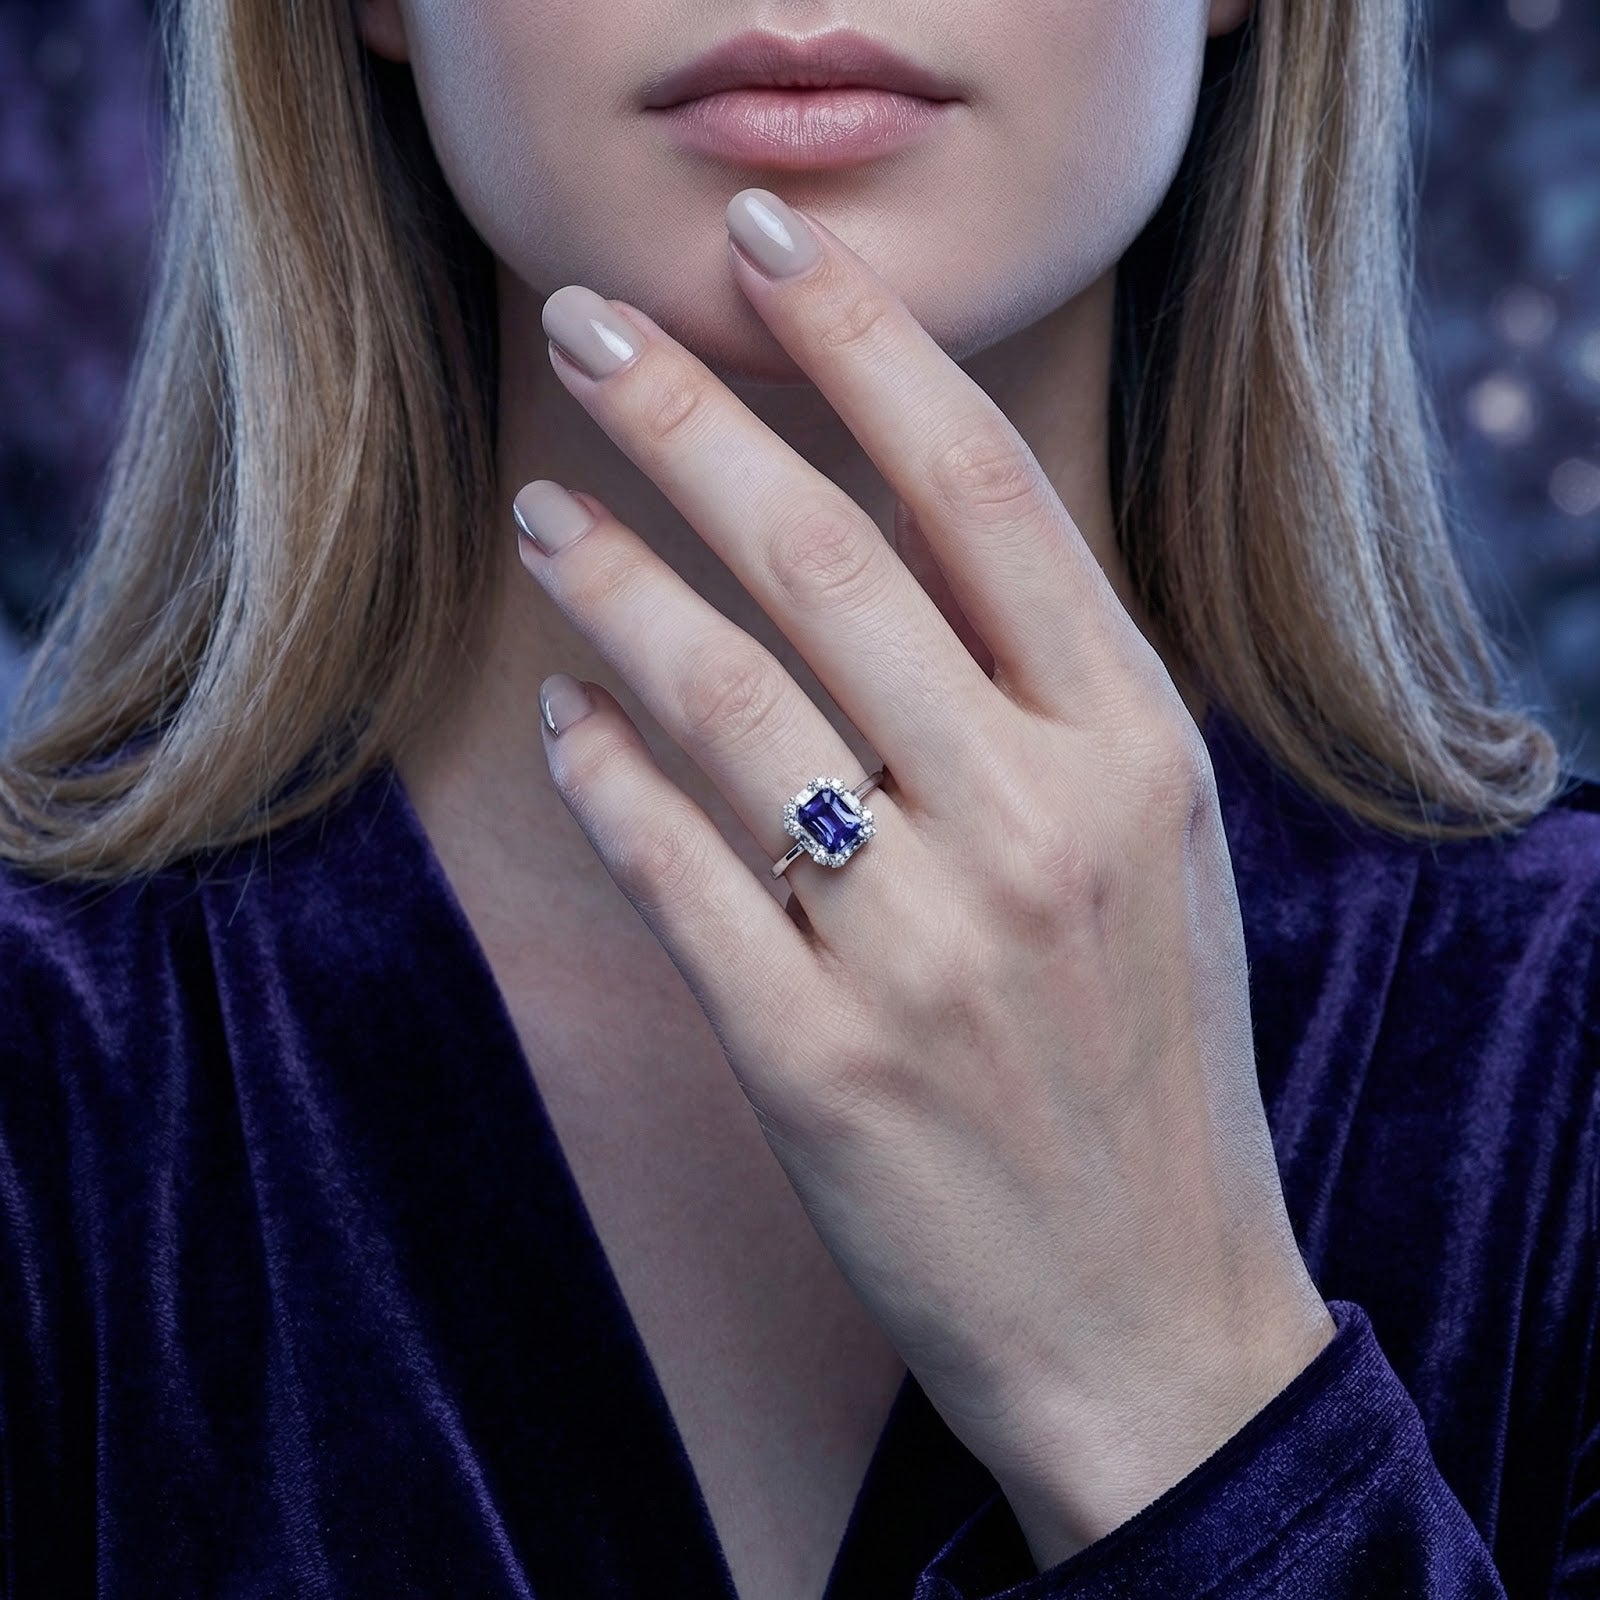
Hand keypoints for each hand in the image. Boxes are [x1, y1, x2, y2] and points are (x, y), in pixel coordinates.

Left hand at [513, 187, 1334, 1568]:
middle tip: (591, 332)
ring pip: (724, 701)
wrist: (1153, 1314)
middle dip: (688, 416)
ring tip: (547, 514)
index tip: (764, 248)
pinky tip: (567, 715)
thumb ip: (1047, 688)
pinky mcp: (817, 1062)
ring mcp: (925, 947)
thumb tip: (885, 529)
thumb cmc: (1151, 1060)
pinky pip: (674, 872)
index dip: (863, 345)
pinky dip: (604, 775)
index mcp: (1135, 750)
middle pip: (827, 557)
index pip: (982, 490)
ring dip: (615, 583)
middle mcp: (1038, 824)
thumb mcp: (1155, 845)